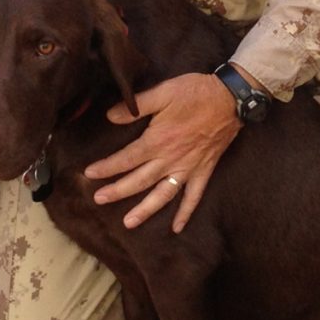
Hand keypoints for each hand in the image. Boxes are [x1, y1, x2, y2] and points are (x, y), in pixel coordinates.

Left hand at [84, 72, 239, 232]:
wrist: (230, 98)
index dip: (107, 167)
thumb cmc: (195, 92)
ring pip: (163, 194)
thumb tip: (110, 116)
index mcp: (158, 140)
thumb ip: (138, 106)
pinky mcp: (204, 170)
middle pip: (140, 180)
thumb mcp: (163, 92)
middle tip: (98, 200)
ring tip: (129, 223)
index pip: (127, 158)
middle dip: (118, 191)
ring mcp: (188, 167)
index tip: (89, 174)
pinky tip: (177, 227)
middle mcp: (171, 159)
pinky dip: (186, 213)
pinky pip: (194, 197)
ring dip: (145, 210)